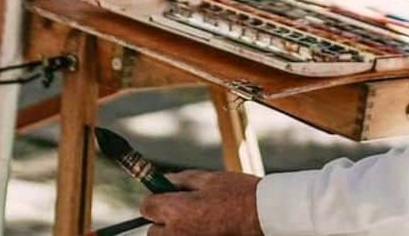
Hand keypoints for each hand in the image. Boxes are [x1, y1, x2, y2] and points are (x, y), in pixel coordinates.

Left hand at [141, 170, 261, 234]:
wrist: (262, 216)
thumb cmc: (238, 194)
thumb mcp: (208, 178)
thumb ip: (181, 180)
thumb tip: (164, 181)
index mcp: (176, 211)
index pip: (146, 207)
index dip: (157, 199)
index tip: (166, 197)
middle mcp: (176, 234)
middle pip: (153, 231)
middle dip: (163, 221)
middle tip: (184, 211)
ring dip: (175, 233)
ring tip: (198, 222)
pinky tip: (206, 229)